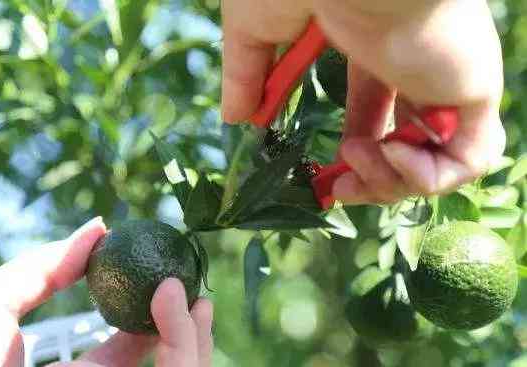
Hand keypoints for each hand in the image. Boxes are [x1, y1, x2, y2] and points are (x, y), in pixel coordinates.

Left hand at [0, 217, 212, 366]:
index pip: (127, 350)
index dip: (154, 316)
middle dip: (188, 330)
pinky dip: (187, 347)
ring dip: (197, 337)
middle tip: (199, 294)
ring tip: (200, 298)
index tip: (169, 283)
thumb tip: (99, 227)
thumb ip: (46, 267)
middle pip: (164, 364)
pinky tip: (191, 310)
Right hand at [221, 0, 504, 203]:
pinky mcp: (473, 90)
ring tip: (356, 160)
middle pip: (406, 142)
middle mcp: (417, 65)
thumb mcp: (255, 32)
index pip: (373, 112)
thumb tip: (233, 118)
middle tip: (339, 188)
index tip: (324, 179)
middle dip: (371, 180)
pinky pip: (471, 158)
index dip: (353, 152)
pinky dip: (430, 178)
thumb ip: (246, 76)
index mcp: (374, 46)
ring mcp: (447, 80)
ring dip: (393, 183)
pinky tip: (392, 154)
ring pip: (440, 160)